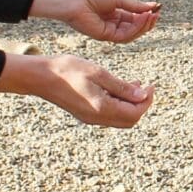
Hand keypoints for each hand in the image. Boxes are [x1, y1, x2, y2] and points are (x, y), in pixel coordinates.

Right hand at [0, 52, 154, 127]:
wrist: (41, 77)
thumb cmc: (69, 70)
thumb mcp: (99, 73)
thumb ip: (122, 87)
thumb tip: (142, 95)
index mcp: (102, 108)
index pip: (135, 113)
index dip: (147, 101)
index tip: (151, 85)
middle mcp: (97, 118)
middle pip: (130, 120)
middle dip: (141, 105)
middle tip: (145, 86)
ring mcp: (90, 119)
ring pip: (120, 119)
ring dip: (130, 105)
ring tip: (134, 84)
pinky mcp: (85, 115)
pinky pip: (109, 115)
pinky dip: (119, 105)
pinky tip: (118, 89)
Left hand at [29, 0, 160, 43]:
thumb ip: (135, 5)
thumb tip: (153, 6)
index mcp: (113, 14)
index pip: (133, 19)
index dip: (145, 16)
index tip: (156, 10)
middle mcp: (111, 25)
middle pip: (134, 28)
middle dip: (146, 23)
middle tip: (156, 15)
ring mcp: (108, 32)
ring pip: (131, 34)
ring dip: (143, 26)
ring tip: (151, 16)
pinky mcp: (105, 36)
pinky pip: (124, 36)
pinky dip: (135, 28)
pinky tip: (142, 18)